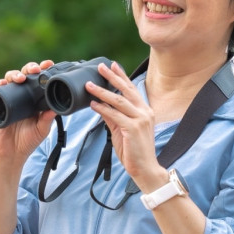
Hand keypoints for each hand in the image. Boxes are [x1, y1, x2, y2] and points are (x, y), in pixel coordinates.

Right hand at [0, 60, 56, 170]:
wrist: (11, 153)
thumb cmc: (28, 140)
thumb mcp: (42, 129)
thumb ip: (47, 119)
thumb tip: (56, 108)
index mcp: (34, 98)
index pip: (38, 80)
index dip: (43, 70)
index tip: (49, 64)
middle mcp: (21, 94)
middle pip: (24, 75)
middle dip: (29, 68)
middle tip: (35, 70)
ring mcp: (8, 97)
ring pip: (9, 78)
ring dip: (14, 74)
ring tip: (20, 79)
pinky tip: (2, 84)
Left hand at [87, 62, 166, 191]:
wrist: (145, 169)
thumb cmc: (134, 151)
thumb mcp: (122, 130)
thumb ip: (113, 117)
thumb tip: (100, 106)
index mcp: (145, 111)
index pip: (132, 89)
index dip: (122, 76)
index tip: (112, 65)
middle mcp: (145, 112)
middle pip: (126, 90)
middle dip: (112, 77)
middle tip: (100, 67)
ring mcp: (140, 120)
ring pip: (118, 101)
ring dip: (102, 92)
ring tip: (89, 85)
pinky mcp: (133, 129)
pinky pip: (114, 115)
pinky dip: (103, 109)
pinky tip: (93, 104)